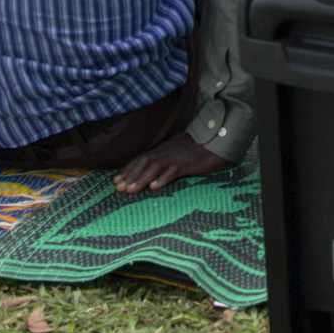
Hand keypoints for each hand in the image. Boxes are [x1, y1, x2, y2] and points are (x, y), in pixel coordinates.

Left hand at [112, 132, 233, 195]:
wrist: (218, 142)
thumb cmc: (198, 149)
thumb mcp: (178, 152)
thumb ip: (165, 160)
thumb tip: (153, 174)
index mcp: (163, 150)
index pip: (142, 159)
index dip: (128, 170)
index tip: (115, 181)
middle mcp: (167, 152)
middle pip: (144, 162)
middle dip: (130, 175)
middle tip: (118, 188)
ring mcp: (177, 157)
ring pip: (155, 167)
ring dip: (141, 178)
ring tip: (131, 190)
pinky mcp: (188, 163)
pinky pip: (174, 170)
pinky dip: (163, 178)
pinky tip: (155, 187)